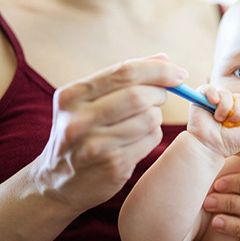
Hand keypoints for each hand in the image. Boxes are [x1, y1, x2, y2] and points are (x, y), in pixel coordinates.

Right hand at [32, 54, 185, 212]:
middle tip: (160, 98)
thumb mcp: (90, 100)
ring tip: (142, 121)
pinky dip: (152, 136)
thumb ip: (124, 77)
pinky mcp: (113, 165)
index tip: (179, 73)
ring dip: (155, 117)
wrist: (59, 182)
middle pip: (139, 96)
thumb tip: (164, 58)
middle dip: (159, 94)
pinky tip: (137, 140)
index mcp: (72, 95)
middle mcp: (79, 120)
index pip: (124, 72)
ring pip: (150, 119)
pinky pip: (151, 140)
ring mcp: (95, 146)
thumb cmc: (83, 131)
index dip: (158, 70)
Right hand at [187, 85, 239, 156]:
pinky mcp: (201, 99)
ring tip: (219, 120)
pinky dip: (212, 93)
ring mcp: (215, 101)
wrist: (209, 148)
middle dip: (238, 113)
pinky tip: (213, 102)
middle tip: (229, 124)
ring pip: (226, 94)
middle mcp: (229, 104)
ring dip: (225, 109)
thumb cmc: (228, 143)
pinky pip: (208, 88)